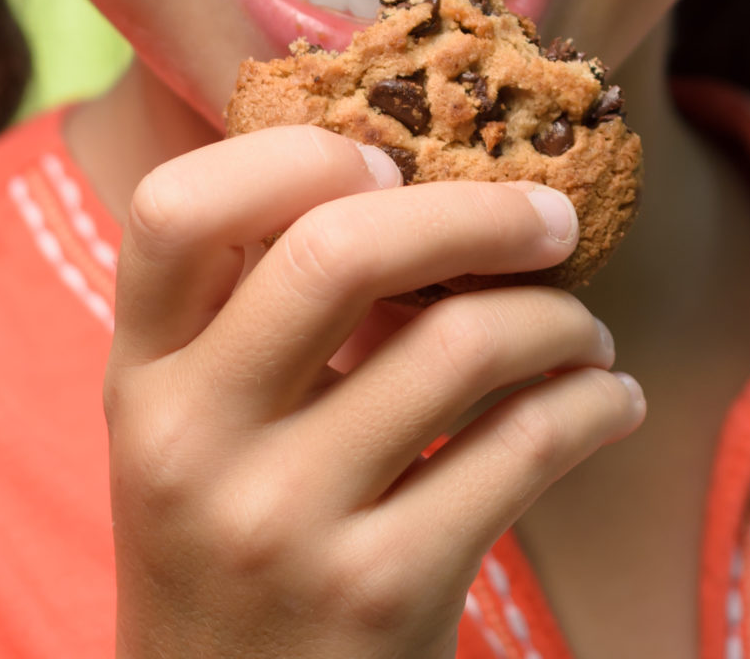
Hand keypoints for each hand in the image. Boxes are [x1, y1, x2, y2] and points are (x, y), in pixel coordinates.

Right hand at [106, 125, 645, 656]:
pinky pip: (527, 445)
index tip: (390, 168)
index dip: (294, 158)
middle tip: (554, 222)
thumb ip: (255, 316)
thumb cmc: (244, 556)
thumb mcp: (199, 440)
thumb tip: (402, 160)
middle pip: (342, 249)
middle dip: (481, 211)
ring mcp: (282, 524)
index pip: (174, 211)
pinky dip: (596, 405)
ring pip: (463, 343)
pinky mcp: (382, 591)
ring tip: (585, 338)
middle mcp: (190, 446)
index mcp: (139, 385)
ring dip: (562, 322)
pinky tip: (609, 404)